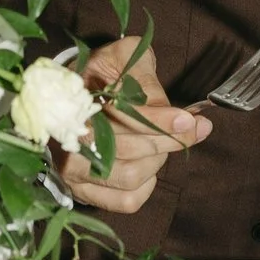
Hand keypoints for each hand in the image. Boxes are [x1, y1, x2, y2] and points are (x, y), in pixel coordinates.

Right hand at [58, 31, 211, 217]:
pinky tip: (146, 165)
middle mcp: (67, 142)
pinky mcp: (84, 193)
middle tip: (193, 129)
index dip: (157, 120)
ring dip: (156, 160)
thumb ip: (144, 78)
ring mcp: (73, 172)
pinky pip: (126, 200)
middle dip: (166, 140)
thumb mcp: (120, 58)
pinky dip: (146, 185)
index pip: (119, 117)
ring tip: (164, 142)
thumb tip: (171, 111)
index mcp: (72, 102)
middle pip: (126, 150)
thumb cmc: (100, 74)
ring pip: (128, 177)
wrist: (72, 94)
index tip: (187, 119)